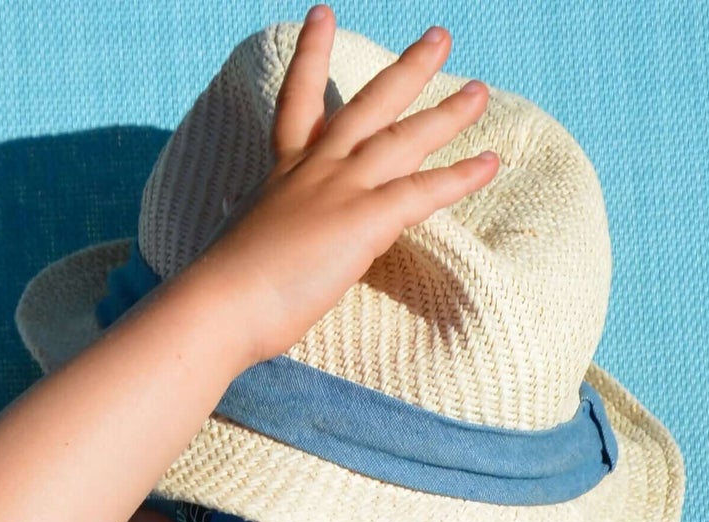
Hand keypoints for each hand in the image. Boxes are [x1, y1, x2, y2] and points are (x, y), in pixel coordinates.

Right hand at [193, 12, 498, 363]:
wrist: (219, 306)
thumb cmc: (222, 294)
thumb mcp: (243, 247)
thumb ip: (264, 235)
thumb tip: (260, 247)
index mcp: (283, 173)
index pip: (298, 102)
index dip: (311, 57)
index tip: (322, 15)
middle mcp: (315, 169)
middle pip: (369, 105)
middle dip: (408, 69)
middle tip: (440, 38)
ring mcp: (340, 190)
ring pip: (403, 138)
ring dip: (446, 113)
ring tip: (479, 91)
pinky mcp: (361, 221)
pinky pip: (420, 192)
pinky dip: (458, 177)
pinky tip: (489, 163)